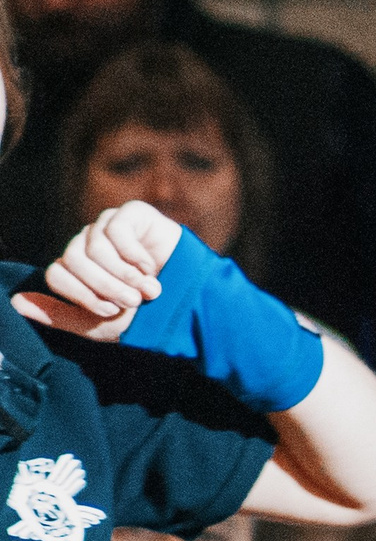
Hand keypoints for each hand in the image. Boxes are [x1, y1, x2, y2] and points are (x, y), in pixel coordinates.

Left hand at [12, 201, 183, 339]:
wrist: (192, 306)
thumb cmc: (148, 318)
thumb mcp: (100, 325)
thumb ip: (59, 316)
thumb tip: (16, 303)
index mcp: (78, 268)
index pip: (56, 272)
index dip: (82, 295)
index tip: (113, 311)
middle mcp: (88, 243)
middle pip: (73, 259)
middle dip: (104, 286)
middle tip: (134, 302)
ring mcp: (108, 227)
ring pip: (94, 247)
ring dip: (124, 275)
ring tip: (151, 289)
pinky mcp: (132, 214)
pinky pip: (116, 229)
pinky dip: (135, 255)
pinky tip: (153, 267)